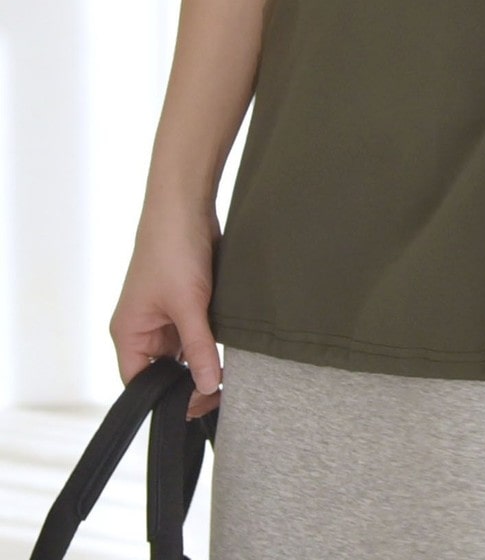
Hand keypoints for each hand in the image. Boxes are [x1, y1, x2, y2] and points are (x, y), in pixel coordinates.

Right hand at [109, 200, 224, 421]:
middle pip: (164, 371)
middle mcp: (143, 328)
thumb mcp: (188, 305)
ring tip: (227, 373)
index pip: (140, 383)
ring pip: (184, 352)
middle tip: (221, 393)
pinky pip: (196, 331)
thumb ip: (199, 348)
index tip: (198, 407)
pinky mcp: (185, 301)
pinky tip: (228, 347)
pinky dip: (210, 340)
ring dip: (203, 359)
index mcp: (129, 333)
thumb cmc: (173, 250)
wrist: (186, 204)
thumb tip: (208, 387)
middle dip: (189, 382)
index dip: (165, 399)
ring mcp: (164, 314)